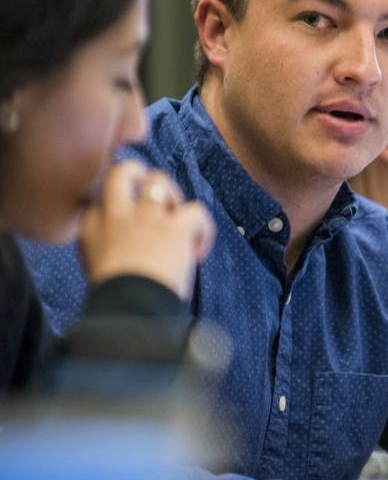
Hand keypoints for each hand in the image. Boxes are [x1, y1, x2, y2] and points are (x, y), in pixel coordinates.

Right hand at [80, 160, 214, 299]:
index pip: (101, 195)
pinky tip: (198, 252)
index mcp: (91, 227)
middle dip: (139, 174)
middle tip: (157, 199)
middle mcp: (117, 214)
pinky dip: (204, 229)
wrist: (129, 309)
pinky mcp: (175, 226)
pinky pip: (196, 209)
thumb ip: (103, 246)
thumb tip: (124, 246)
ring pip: (159, 180)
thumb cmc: (114, 297)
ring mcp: (147, 217)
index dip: (119, 201)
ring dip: (172, 196)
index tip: (131, 220)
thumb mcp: (94, 269)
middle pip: (124, 171)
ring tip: (178, 221)